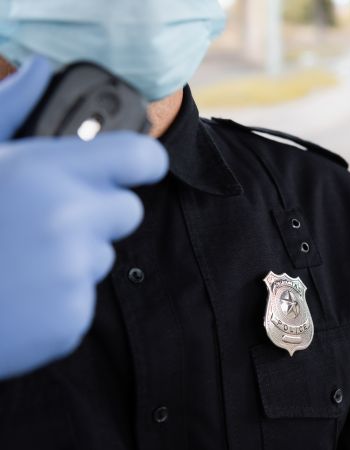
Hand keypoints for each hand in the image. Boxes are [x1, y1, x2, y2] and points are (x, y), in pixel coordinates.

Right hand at [0, 57, 168, 378]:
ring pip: (102, 257)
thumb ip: (10, 107)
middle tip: (48, 222)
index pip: (139, 157)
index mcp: (44, 172)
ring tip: (20, 263)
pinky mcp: (69, 320)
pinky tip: (17, 299)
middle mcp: (67, 220)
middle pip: (128, 211)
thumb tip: (40, 69)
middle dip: (100, 215)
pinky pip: (83, 299)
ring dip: (73, 259)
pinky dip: (59, 301)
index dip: (146, 160)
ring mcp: (70, 275)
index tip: (144, 166)